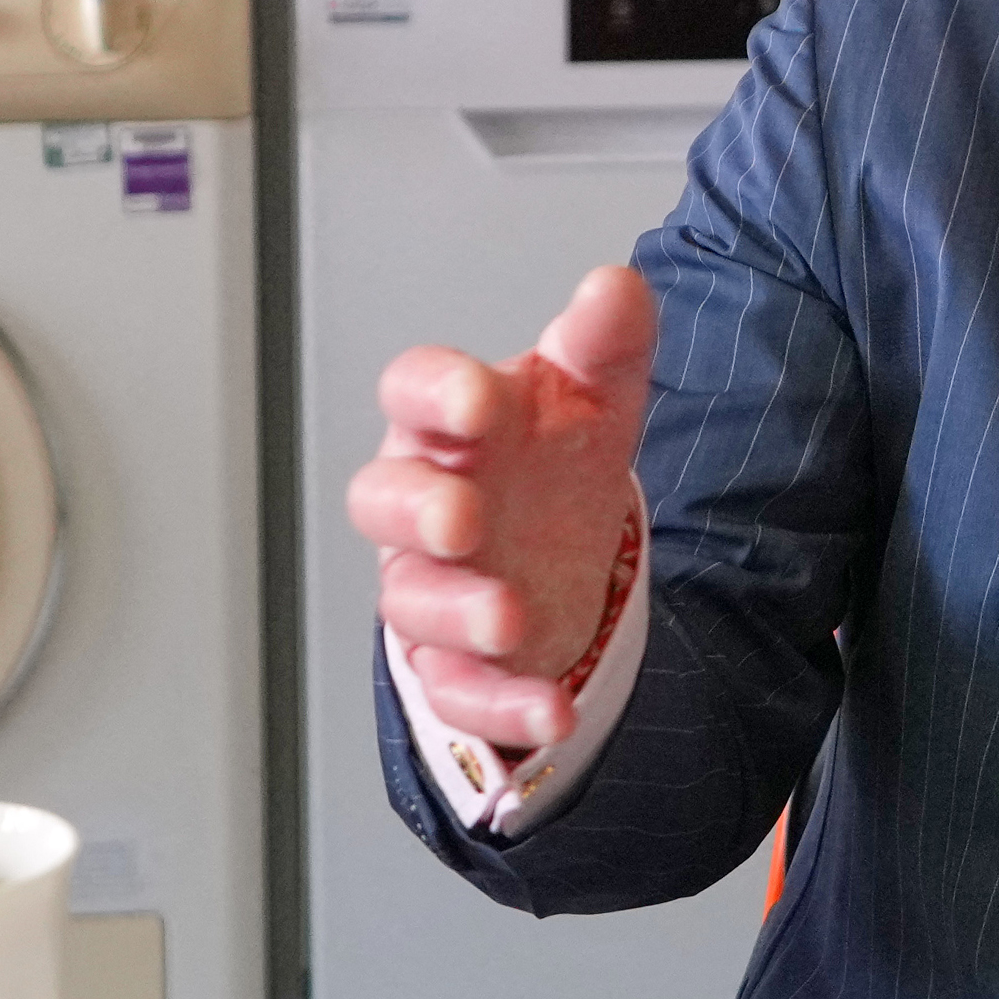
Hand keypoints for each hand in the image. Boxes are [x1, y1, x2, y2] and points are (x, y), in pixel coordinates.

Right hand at [345, 262, 657, 750]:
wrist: (562, 557)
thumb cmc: (549, 463)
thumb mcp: (592, 396)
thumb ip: (603, 343)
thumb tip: (616, 287)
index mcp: (449, 427)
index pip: (412, 394)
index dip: (434, 395)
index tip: (478, 399)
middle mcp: (426, 506)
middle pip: (382, 501)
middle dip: (416, 510)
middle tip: (461, 515)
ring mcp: (433, 587)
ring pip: (411, 603)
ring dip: (456, 612)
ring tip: (509, 617)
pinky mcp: (456, 664)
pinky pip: (459, 692)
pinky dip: (501, 706)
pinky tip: (550, 710)